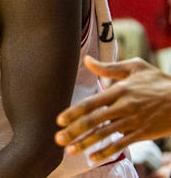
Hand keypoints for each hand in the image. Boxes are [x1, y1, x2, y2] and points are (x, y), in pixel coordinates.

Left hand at [55, 56, 170, 160]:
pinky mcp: (143, 133)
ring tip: (71, 150)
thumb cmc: (158, 81)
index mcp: (119, 90)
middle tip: (58, 139)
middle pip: (94, 120)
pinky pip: (121, 144)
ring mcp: (133, 121)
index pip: (92, 103)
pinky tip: (93, 158)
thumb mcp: (135, 68)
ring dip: (86, 143)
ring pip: (105, 134)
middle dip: (74, 131)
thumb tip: (86, 60)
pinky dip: (107, 151)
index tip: (59, 120)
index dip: (74, 112)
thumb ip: (108, 67)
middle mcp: (124, 106)